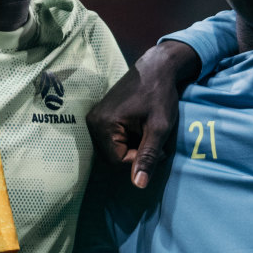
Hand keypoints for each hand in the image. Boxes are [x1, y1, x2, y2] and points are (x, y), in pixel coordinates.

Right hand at [86, 40, 200, 187]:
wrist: (157, 67)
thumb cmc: (160, 94)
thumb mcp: (159, 127)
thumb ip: (148, 155)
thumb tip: (139, 185)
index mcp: (102, 125)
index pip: (117, 161)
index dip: (139, 160)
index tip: (158, 148)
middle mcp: (93, 122)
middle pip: (113, 156)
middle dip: (136, 154)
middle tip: (156, 141)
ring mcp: (95, 118)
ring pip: (115, 148)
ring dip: (134, 146)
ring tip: (150, 132)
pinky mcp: (102, 115)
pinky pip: (113, 138)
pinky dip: (130, 138)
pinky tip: (143, 127)